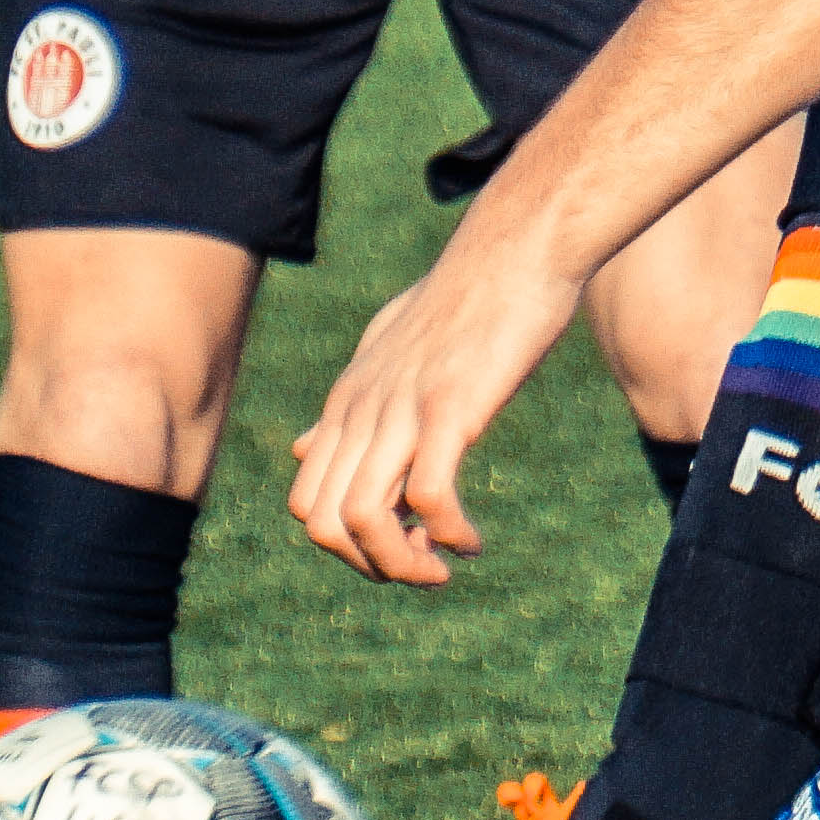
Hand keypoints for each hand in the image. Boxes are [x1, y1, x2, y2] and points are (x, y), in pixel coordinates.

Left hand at [290, 237, 586, 586]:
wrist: (515, 249)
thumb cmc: (464, 298)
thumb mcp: (384, 349)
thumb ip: (346, 404)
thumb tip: (304, 448)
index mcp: (347, 402)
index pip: (307, 503)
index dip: (348, 546)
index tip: (401, 545)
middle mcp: (362, 409)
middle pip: (322, 523)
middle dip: (370, 566)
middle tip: (423, 570)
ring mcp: (402, 408)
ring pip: (362, 517)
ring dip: (403, 564)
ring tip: (444, 567)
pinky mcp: (451, 406)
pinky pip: (427, 495)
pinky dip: (448, 533)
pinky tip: (472, 539)